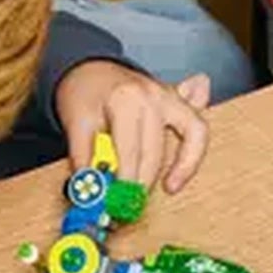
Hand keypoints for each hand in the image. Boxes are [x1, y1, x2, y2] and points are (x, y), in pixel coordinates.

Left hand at [55, 58, 212, 194]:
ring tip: (170, 186)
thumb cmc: (82, 92)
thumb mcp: (74, 123)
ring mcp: (170, 95)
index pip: (132, 152)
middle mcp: (153, 96)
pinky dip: (198, 140)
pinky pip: (198, 120)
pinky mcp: (177, 99)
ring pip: (194, 132)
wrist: (88, 67)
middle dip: (145, 183)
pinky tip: (189, 160)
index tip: (116, 206)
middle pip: (158, 150)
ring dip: (186, 164)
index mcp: (126, 100)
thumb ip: (84, 160)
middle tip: (132, 205)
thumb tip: (89, 194)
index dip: (125, 183)